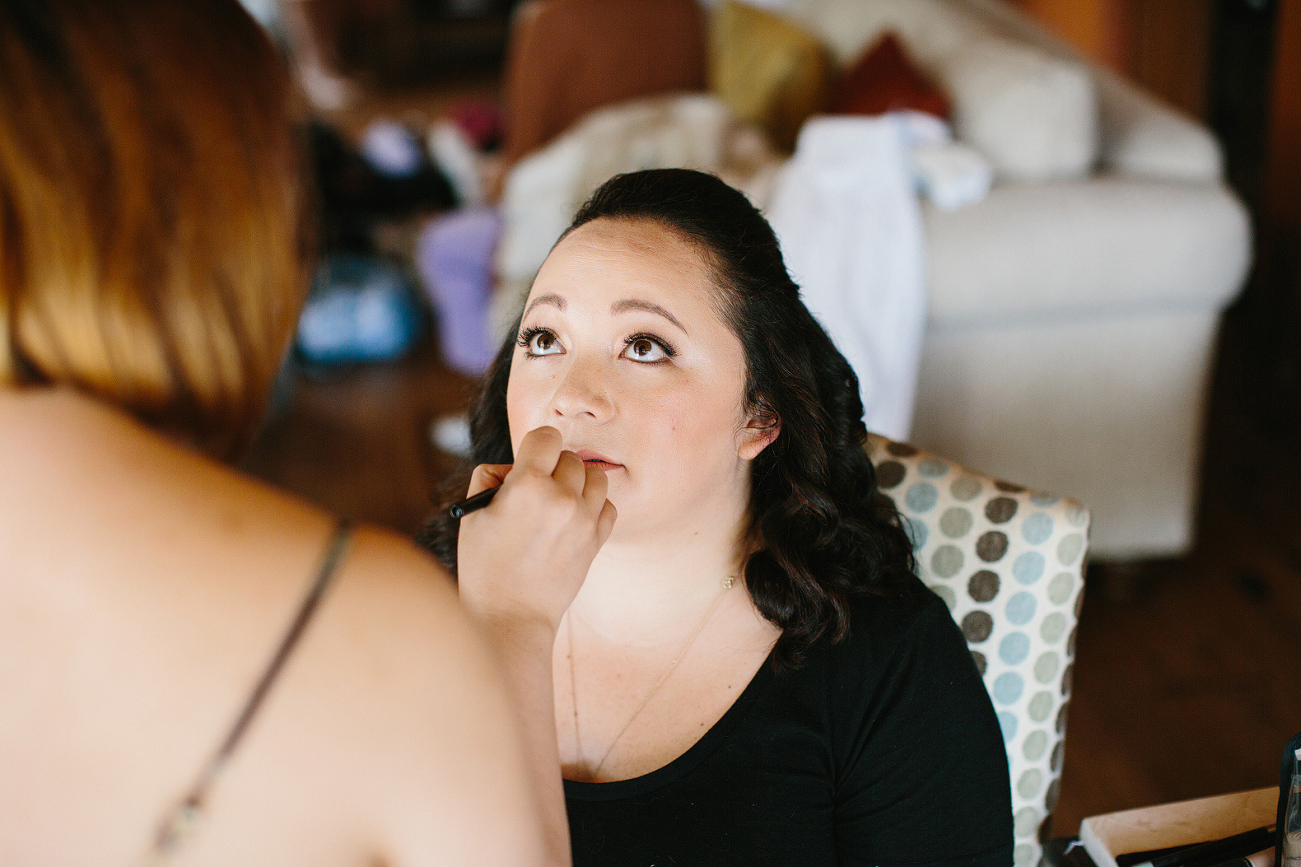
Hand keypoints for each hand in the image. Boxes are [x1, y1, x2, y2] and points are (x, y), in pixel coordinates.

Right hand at [456, 426, 616, 632]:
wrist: (511, 617)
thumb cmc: (485, 567)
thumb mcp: (473, 514)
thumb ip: (491, 476)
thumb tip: (517, 466)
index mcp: (528, 485)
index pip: (546, 436)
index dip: (535, 445)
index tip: (530, 460)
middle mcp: (562, 498)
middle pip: (570, 456)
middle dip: (553, 466)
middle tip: (537, 489)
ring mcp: (584, 520)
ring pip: (595, 476)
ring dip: (578, 482)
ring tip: (558, 501)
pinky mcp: (597, 540)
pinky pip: (608, 504)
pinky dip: (593, 506)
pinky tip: (573, 519)